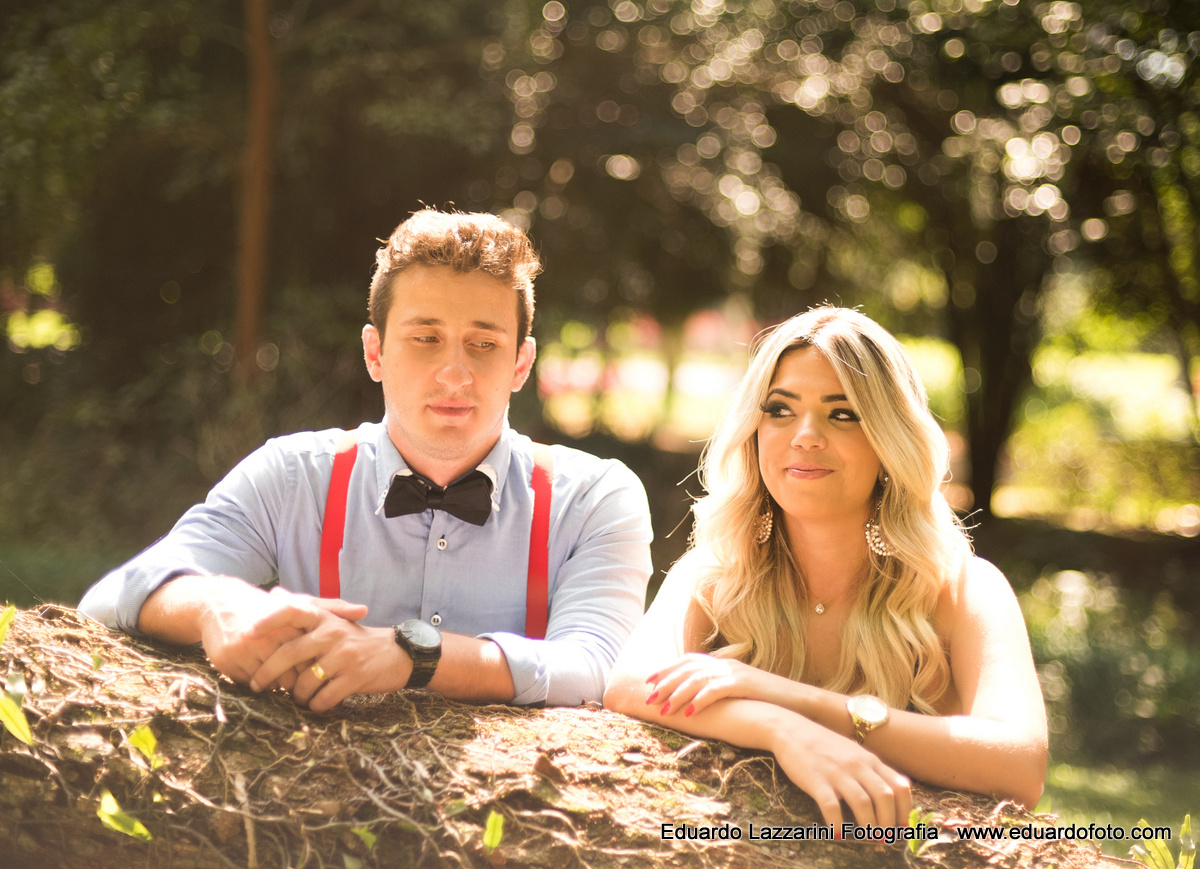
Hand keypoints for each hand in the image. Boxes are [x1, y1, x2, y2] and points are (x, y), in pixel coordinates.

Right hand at [195, 581, 340, 687]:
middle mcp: (265, 639)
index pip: (310, 661)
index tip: (317, 670)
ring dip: (277, 684)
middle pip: (291, 677)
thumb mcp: (300, 603)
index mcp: (287, 626)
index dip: (315, 668)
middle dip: (298, 682)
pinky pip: (249, 684)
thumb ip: (332, 607)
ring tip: (283, 678)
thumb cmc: (268, 605)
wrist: (219, 602)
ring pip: (270, 684)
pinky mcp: (227, 662)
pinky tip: (261, 675)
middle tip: (301, 681)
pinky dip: (258, 683)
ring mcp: (243, 651)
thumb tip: (365, 610)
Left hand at [248, 606, 410, 712]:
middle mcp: (333, 633)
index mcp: (326, 618)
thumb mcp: (333, 619)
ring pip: (304, 682)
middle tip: (256, 685)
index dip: (268, 621)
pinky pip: (323, 698)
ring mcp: (344, 656)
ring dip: (296, 695)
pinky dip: (315, 705)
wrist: (398, 655)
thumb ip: (304, 608)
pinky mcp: (355, 677)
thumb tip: (274, 593)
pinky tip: (316, 704)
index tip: (248, 635)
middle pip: (288, 654)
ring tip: (297, 697)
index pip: (292, 611)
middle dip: (267, 674)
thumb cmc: (357, 639)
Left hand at [645, 653, 769, 716]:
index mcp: (722, 664)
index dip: (666, 669)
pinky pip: (716, 690)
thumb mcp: (738, 690)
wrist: (797, 701)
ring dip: (677, 694)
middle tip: (649, 698)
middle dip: (666, 683)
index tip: (648, 681)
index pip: (687, 661)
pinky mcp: (743, 684)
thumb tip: (696, 698)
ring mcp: (734, 673)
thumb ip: (719, 688)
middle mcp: (725, 664)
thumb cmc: (766, 700)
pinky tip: (688, 712)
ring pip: (697, 679)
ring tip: (663, 708)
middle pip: (687, 669)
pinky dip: (699, 700)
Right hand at [771, 714, 912, 828]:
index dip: (905, 809)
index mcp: (870, 760)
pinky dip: (838, 823)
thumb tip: (895, 790)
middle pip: (884, 797)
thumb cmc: (824, 744)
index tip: (902, 827)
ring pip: (862, 803)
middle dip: (888, 822)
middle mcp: (857, 765)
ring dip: (869, 826)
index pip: (899, 785)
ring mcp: (837, 772)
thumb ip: (873, 769)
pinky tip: (838, 833)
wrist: (791, 730)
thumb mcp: (854, 752)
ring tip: (868, 839)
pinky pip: (832, 806)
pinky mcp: (816, 780)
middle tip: (885, 838)